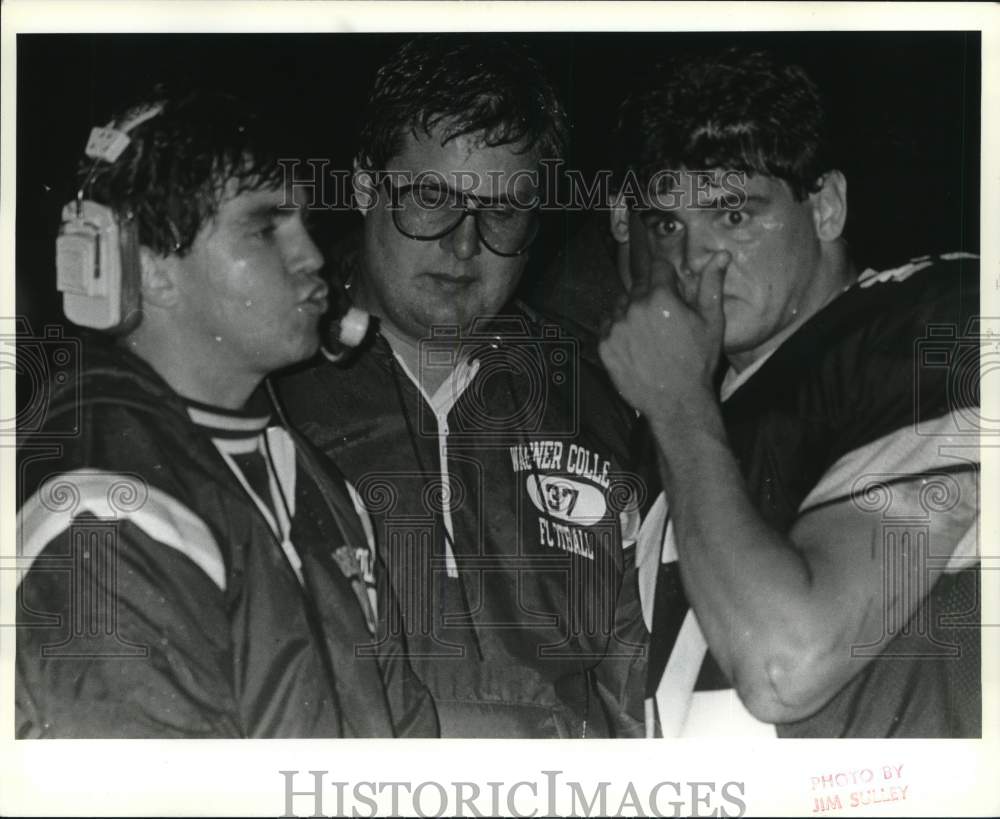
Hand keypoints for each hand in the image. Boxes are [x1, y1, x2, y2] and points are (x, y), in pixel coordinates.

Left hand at [598, 251, 729, 421]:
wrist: (677, 402)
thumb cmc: (698, 362)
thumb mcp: (712, 321)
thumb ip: (712, 284)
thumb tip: (721, 255)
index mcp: (660, 297)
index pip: (658, 267)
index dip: (668, 278)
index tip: (673, 290)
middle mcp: (633, 308)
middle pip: (639, 286)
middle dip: (651, 294)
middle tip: (663, 318)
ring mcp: (616, 328)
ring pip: (621, 304)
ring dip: (632, 310)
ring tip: (649, 332)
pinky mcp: (604, 346)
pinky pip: (607, 325)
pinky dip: (618, 329)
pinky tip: (635, 343)